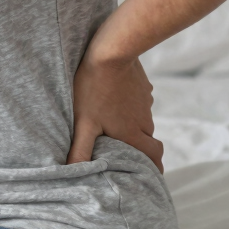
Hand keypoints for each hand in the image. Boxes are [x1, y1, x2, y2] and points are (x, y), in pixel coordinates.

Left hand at [66, 53, 163, 172]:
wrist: (111, 53)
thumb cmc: (94, 89)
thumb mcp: (84, 122)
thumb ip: (81, 150)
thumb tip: (72, 173)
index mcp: (133, 133)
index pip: (154, 156)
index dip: (155, 167)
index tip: (153, 174)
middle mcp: (144, 120)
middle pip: (147, 139)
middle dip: (140, 148)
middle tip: (126, 151)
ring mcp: (145, 102)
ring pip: (142, 120)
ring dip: (133, 125)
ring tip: (113, 123)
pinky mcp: (143, 86)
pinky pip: (139, 101)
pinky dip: (130, 106)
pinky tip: (114, 99)